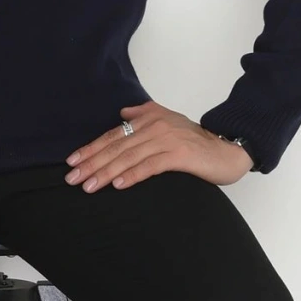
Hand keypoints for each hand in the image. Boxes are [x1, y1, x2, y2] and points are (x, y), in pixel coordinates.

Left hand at [64, 98, 253, 191]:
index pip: (113, 135)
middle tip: (72, 178)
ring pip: (129, 157)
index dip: (91, 148)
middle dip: (91, 163)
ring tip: (89, 186)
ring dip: (106, 172)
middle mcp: (155, 127)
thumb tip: (122, 114)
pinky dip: (133, 175)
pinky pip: (151, 166)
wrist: (228, 148)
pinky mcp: (180, 155)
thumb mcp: (169, 121)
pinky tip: (118, 185)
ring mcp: (167, 140)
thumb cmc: (197, 141)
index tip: (72, 162)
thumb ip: (144, 115)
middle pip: (116, 146)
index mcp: (148, 119)